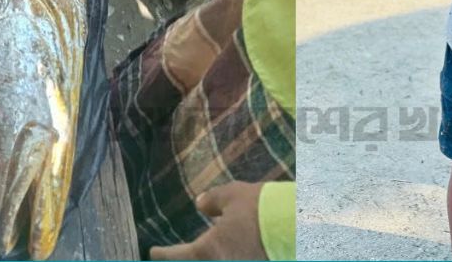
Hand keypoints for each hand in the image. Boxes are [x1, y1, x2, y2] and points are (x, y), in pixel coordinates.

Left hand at [150, 182, 266, 260]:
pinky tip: (228, 249)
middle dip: (185, 261)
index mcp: (209, 250)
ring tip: (202, 251)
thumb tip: (200, 204)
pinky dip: (226, 256)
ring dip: (205, 258)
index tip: (153, 252)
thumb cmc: (262, 209)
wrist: (298, 225)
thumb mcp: (233, 196)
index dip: (163, 254)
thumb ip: (213, 200)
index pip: (177, 256)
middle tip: (177, 257)